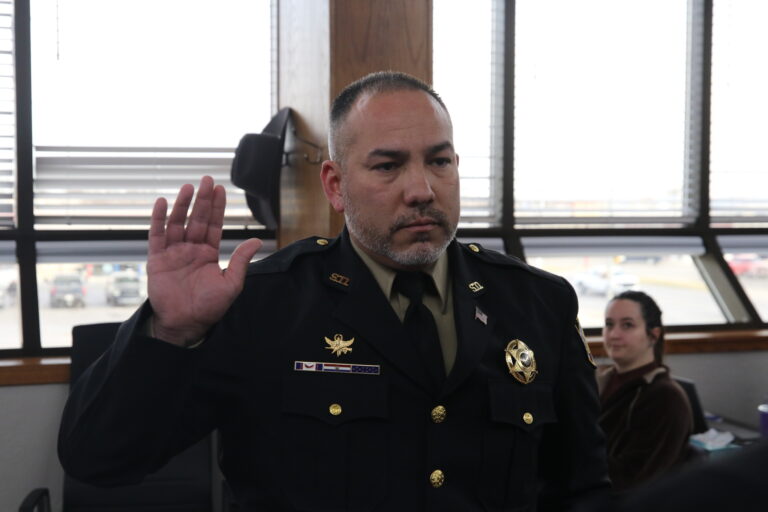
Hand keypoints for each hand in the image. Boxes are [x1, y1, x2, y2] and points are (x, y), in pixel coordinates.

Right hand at [147, 176, 261, 345]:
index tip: (220, 189)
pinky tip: (161, 203)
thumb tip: (257, 241)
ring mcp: (173, 252)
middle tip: (207, 180)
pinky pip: (157, 235)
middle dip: (203, 200)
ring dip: (182, 204)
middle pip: (197, 219)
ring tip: (188, 187)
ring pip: (178, 223)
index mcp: (208, 253)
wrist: (185, 324)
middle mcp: (191, 249)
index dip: (217, 207)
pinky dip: (158, 219)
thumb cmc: (209, 307)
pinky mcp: (157, 259)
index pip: (214, 225)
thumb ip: (241, 261)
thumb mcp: (231, 283)